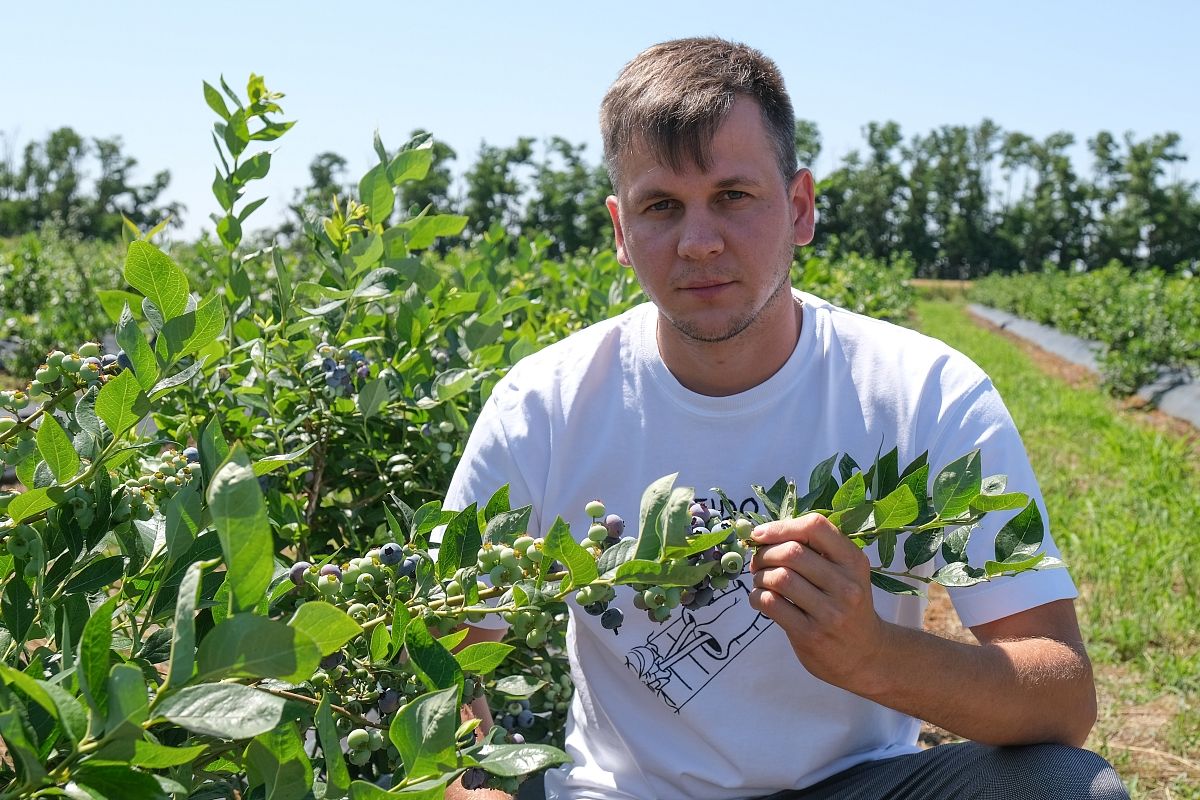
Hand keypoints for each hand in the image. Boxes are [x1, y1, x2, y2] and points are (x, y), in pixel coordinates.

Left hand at [748, 513, 890, 691]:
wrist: (865, 655)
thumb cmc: (847, 606)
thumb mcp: (846, 574)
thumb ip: (816, 551)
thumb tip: (765, 535)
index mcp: (854, 562)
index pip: (815, 527)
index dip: (781, 527)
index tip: (761, 534)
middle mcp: (846, 585)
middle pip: (792, 552)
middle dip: (765, 554)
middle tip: (757, 562)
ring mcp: (829, 612)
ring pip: (779, 578)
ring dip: (759, 576)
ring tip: (760, 580)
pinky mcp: (810, 634)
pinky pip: (771, 604)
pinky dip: (757, 596)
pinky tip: (760, 598)